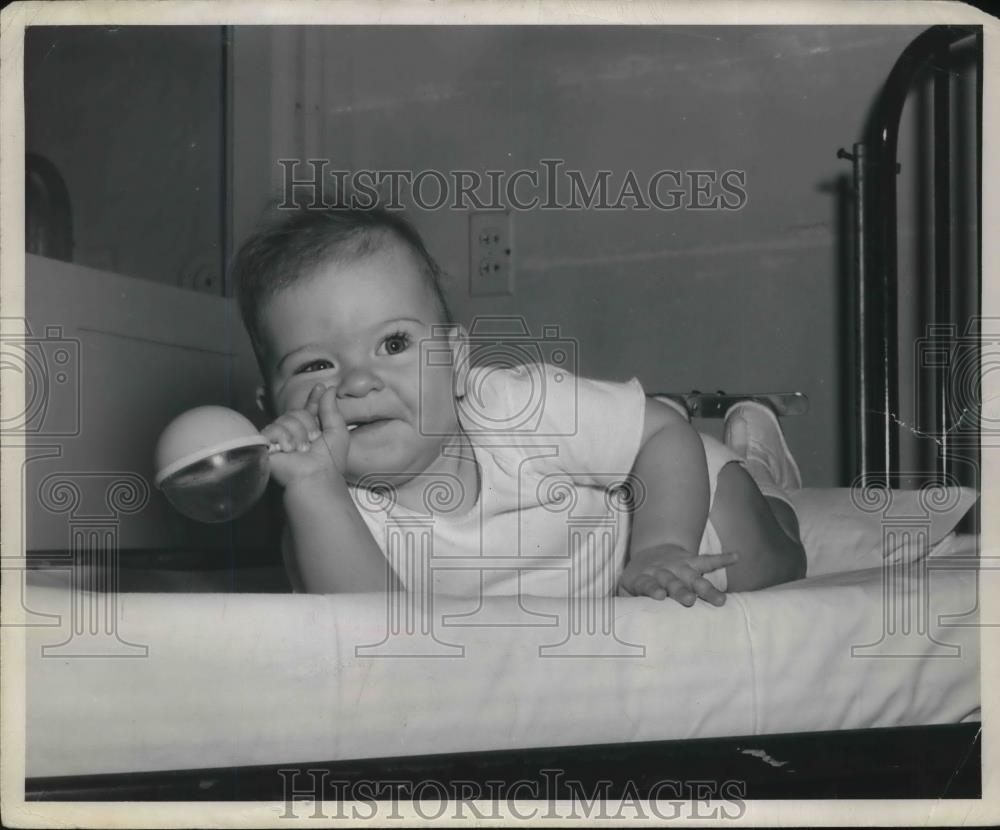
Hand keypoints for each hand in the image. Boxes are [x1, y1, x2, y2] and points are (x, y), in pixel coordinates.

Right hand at [261, 384, 349, 486]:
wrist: (316, 476)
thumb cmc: (330, 461)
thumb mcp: (337, 432)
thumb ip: (332, 409)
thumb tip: (330, 389)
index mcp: (311, 430)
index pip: (309, 409)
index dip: (314, 398)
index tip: (320, 387)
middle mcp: (294, 433)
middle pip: (296, 411)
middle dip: (308, 424)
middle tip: (314, 440)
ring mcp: (279, 439)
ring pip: (286, 419)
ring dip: (299, 434)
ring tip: (302, 450)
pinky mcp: (266, 445)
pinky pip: (273, 429)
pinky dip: (284, 438)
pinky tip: (289, 450)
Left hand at [619, 544, 738, 606]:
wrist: (650, 552)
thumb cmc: (639, 580)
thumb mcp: (626, 590)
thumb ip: (625, 605)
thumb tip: (618, 628)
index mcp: (644, 578)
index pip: (648, 584)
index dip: (653, 589)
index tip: (659, 596)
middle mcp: (663, 571)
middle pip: (673, 582)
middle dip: (682, 591)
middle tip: (690, 600)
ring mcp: (679, 565)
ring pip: (694, 576)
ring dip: (706, 587)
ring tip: (720, 600)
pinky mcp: (692, 561)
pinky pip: (708, 560)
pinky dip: (722, 559)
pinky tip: (736, 557)